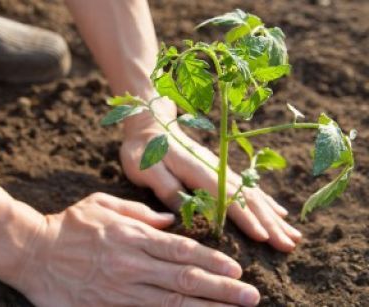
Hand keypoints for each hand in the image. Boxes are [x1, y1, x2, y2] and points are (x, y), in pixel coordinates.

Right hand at [13, 193, 259, 306]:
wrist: (32, 252)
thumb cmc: (68, 225)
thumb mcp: (102, 203)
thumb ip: (139, 212)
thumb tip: (171, 220)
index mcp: (133, 235)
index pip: (181, 249)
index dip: (212, 259)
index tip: (236, 267)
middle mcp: (133, 263)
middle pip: (185, 277)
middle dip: (222, 287)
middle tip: (251, 295)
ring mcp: (123, 288)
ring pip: (172, 300)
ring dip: (207, 306)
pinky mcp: (110, 304)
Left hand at [121, 119, 301, 251]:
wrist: (149, 125)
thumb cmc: (144, 151)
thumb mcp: (146, 170)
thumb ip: (167, 189)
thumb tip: (189, 214)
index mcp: (198, 171)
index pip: (227, 197)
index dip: (245, 218)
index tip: (263, 238)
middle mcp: (216, 169)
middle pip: (248, 198)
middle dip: (269, 223)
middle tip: (288, 246)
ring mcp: (221, 169)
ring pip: (253, 195)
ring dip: (273, 216)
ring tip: (293, 236)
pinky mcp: (220, 171)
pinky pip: (249, 188)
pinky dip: (266, 202)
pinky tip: (280, 214)